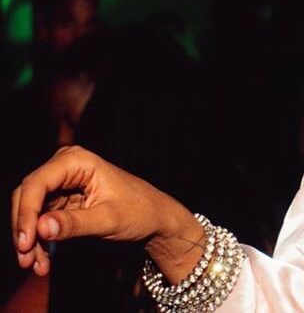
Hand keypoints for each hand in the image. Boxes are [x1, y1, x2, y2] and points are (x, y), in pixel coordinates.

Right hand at [10, 145, 194, 275]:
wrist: (156, 218)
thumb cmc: (141, 211)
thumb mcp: (110, 219)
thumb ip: (75, 223)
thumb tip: (41, 228)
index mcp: (78, 161)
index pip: (37, 184)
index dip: (26, 213)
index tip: (25, 242)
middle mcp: (64, 167)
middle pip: (27, 197)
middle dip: (24, 229)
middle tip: (25, 258)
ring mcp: (61, 184)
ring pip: (31, 212)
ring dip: (29, 240)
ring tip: (35, 266)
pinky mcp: (61, 202)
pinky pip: (40, 221)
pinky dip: (39, 242)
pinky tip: (41, 262)